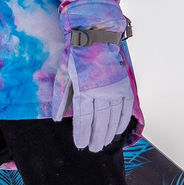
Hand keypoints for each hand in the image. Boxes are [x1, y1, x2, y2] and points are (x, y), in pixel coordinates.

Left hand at [62, 0, 133, 152]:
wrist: (95, 36)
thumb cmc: (76, 55)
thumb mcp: (63, 75)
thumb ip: (61, 98)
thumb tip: (57, 119)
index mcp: (84, 89)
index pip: (84, 118)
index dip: (82, 134)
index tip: (80, 145)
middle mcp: (102, 91)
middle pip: (100, 121)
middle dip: (96, 137)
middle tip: (93, 149)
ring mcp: (115, 89)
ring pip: (114, 117)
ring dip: (109, 132)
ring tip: (104, 143)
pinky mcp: (125, 85)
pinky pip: (126, 108)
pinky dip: (122, 120)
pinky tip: (118, 130)